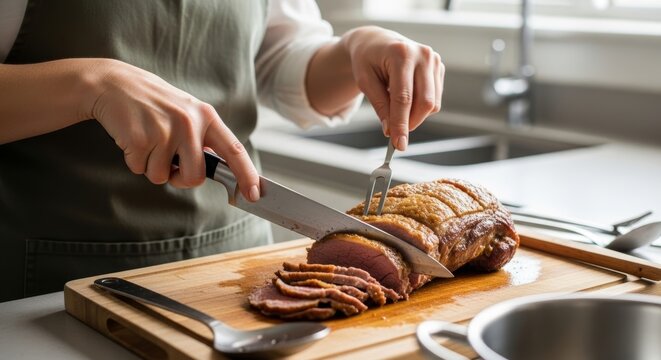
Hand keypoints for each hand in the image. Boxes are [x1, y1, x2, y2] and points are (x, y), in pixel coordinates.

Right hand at [88, 59, 259, 200]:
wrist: (114, 84)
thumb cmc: (154, 104)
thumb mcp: (187, 113)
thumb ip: (204, 139)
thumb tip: (222, 169)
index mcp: (206, 116)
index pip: (234, 150)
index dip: (247, 175)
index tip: (254, 194)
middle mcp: (189, 122)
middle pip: (194, 177)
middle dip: (180, 179)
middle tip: (168, 163)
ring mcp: (165, 130)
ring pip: (163, 177)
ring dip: (152, 168)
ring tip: (148, 141)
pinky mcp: (141, 138)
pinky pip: (140, 169)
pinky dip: (135, 161)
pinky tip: (133, 138)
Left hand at [342, 26, 443, 149]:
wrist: (376, 41)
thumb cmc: (367, 60)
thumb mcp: (365, 81)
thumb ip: (379, 105)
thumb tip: (391, 131)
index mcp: (401, 54)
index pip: (404, 98)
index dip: (401, 124)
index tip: (399, 144)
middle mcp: (423, 55)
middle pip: (424, 102)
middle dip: (410, 123)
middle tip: (395, 134)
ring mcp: (434, 60)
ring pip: (432, 103)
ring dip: (415, 115)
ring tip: (395, 106)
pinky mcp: (439, 68)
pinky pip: (434, 98)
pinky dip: (420, 106)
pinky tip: (406, 96)